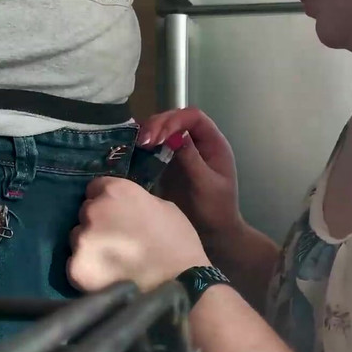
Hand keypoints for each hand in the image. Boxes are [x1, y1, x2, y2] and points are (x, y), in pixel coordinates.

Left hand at [68, 177, 210, 292]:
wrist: (179, 284)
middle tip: (116, 240)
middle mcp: (92, 211)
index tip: (115, 215)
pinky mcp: (76, 268)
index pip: (95, 188)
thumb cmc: (179, 243)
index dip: (105, 201)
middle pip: (85, 214)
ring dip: (91, 246)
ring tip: (112, 261)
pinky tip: (106, 278)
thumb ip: (136, 202)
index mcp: (115, 191)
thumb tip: (125, 208)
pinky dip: (87, 270)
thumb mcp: (162, 207)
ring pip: (77, 239)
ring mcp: (81, 241)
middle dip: (97, 224)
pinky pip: (75, 264)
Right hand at [138, 108, 243, 244]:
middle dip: (158, 125)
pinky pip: (157, 146)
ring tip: (137, 143)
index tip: (158, 136)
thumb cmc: (216, 210)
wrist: (215, 232)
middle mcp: (198, 143)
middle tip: (142, 140)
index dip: (174, 120)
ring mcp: (184, 152)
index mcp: (213, 143)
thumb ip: (192, 159)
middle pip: (176, 119)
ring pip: (165, 130)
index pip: (194, 118)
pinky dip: (146, 145)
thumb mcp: (206, 184)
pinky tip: (135, 150)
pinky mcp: (171, 163)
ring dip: (150, 132)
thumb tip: (176, 135)